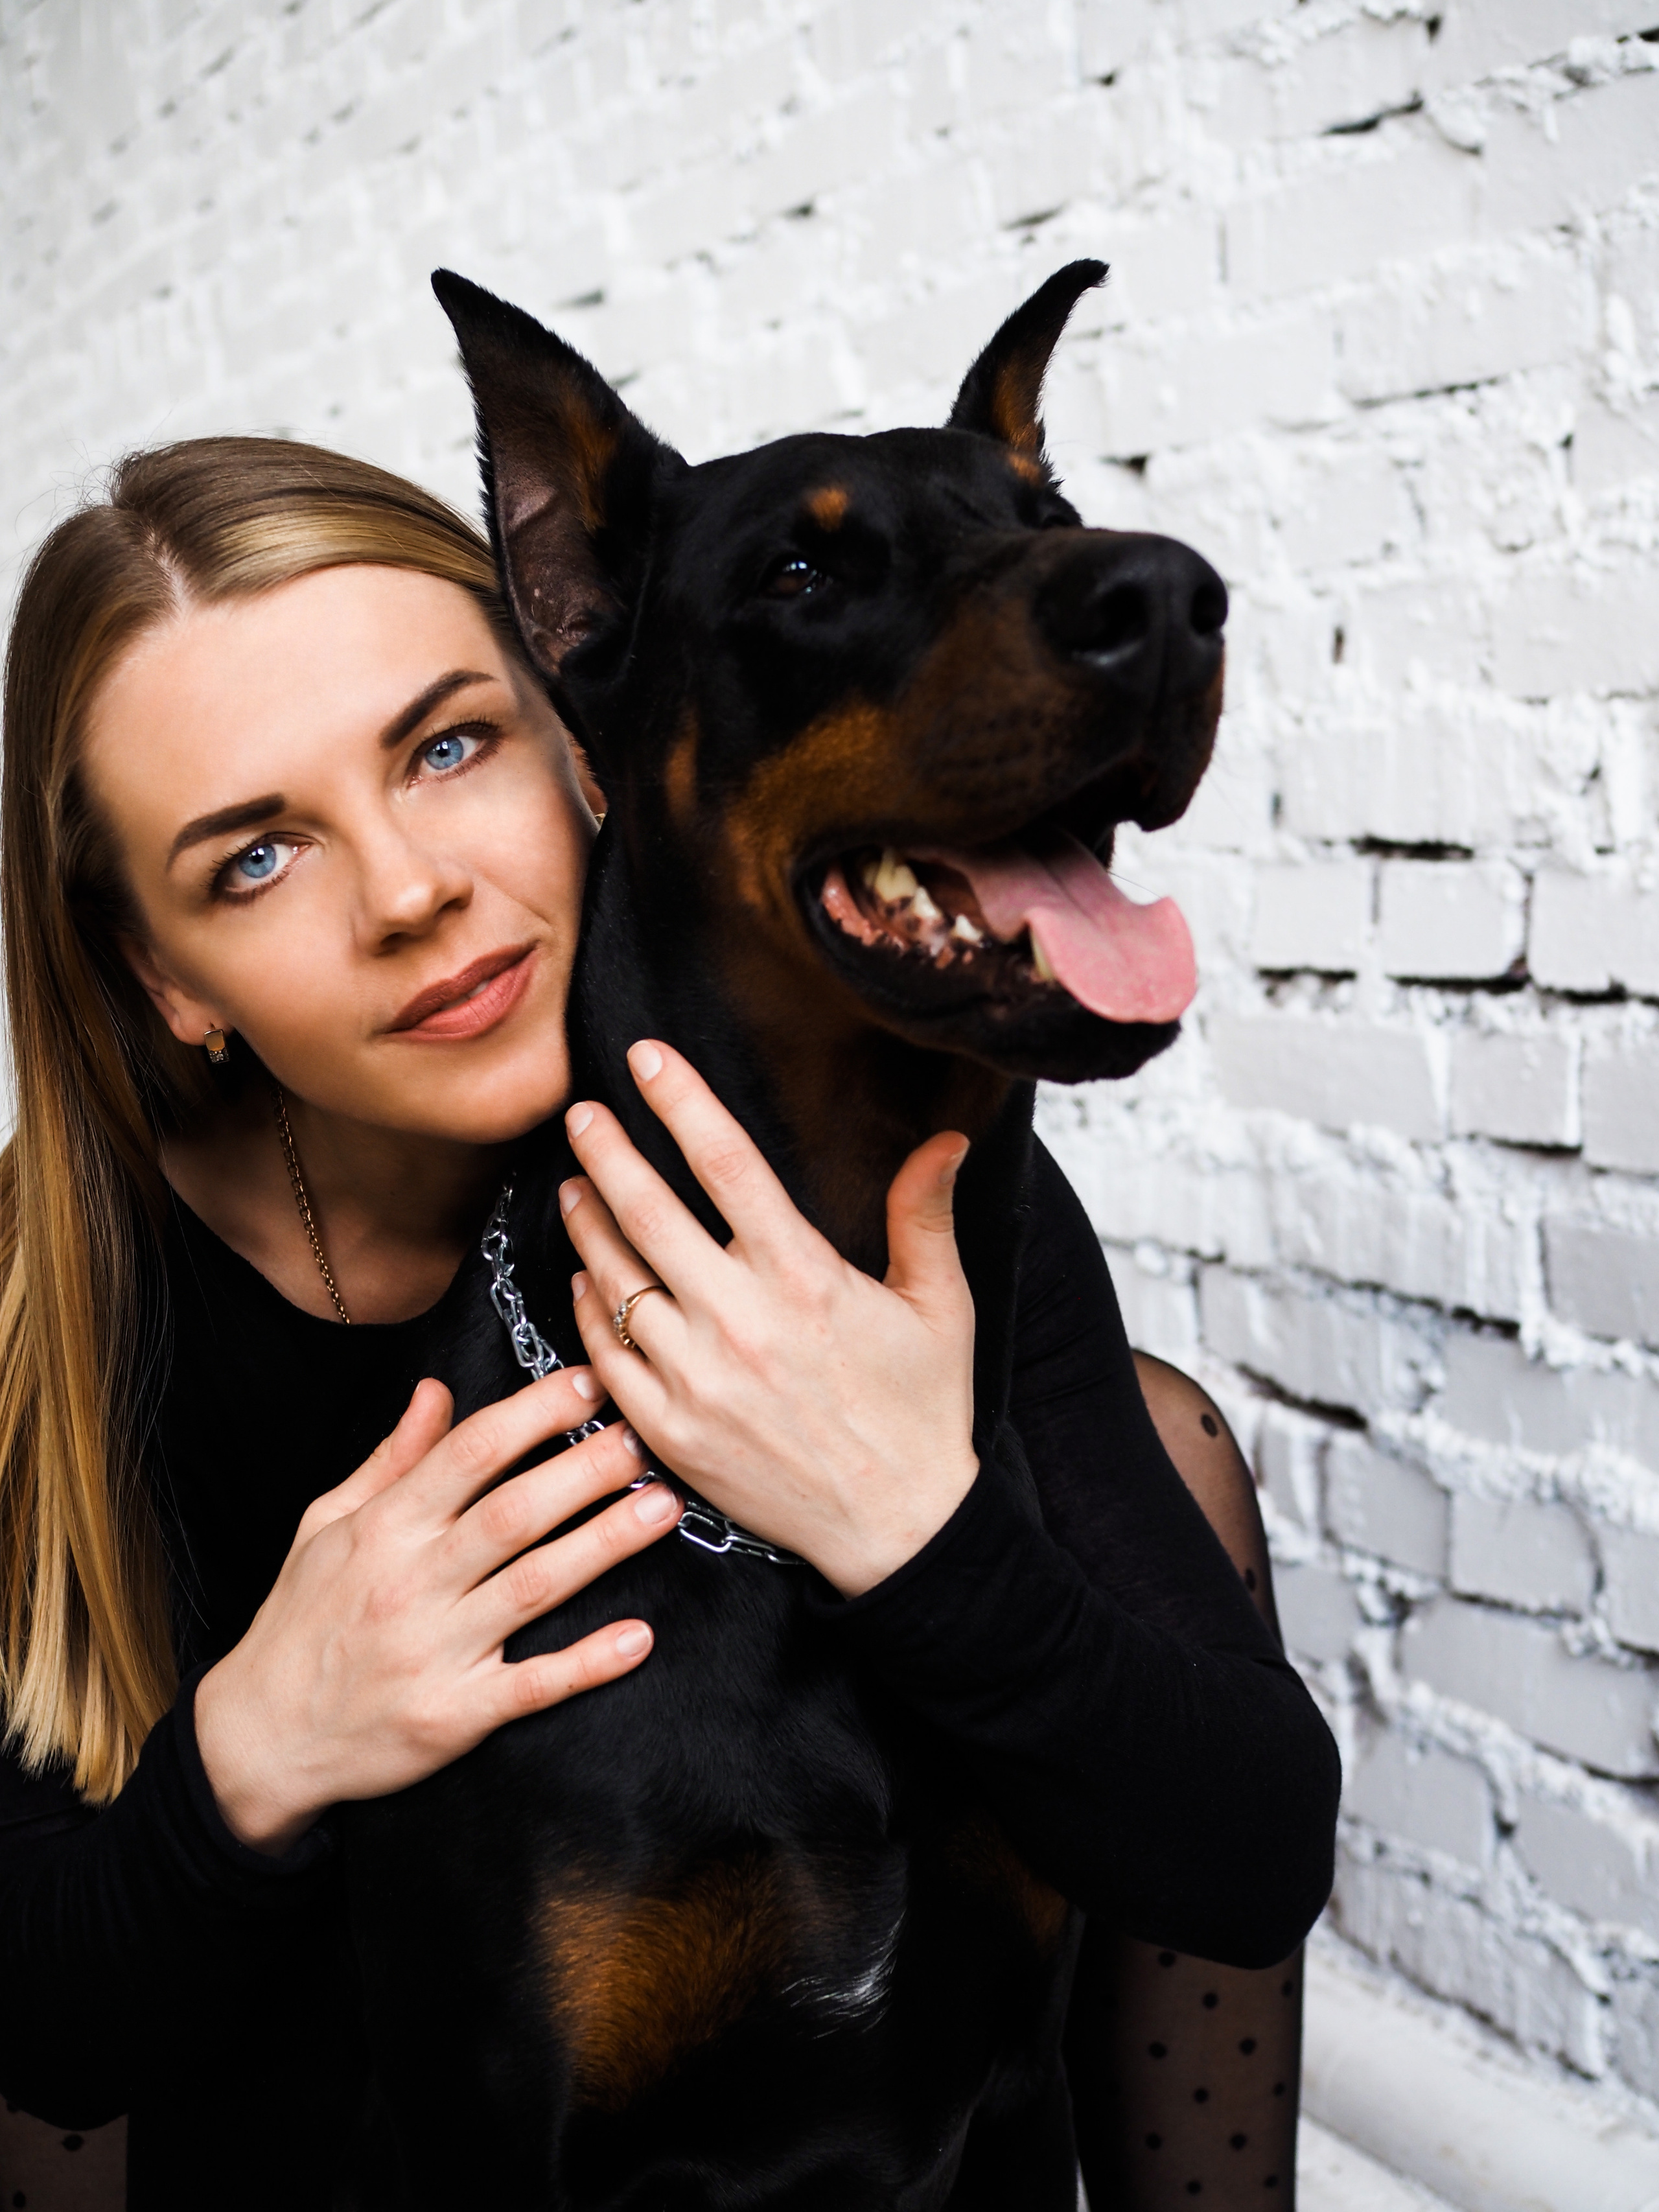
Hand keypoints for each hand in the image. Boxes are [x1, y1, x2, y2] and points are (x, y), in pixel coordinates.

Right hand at [193, 1371, 681, 1853]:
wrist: (259, 1739)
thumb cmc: (301, 1622)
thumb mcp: (327, 1525)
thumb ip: (391, 1460)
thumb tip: (437, 1391)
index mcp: (384, 1529)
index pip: (470, 1454)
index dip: (534, 1414)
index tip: (590, 1385)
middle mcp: (411, 1583)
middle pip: (513, 1513)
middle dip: (586, 1470)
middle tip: (646, 1437)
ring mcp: (434, 1652)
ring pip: (534, 1587)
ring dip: (605, 1545)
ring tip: (662, 1508)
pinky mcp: (454, 1717)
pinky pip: (531, 1686)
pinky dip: (587, 1663)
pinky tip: (639, 1636)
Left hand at [560, 1041, 978, 1598]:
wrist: (899, 1530)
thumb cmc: (921, 1413)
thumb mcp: (941, 1306)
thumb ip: (925, 1215)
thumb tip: (948, 1136)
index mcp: (806, 1279)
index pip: (729, 1166)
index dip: (683, 1102)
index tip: (645, 1058)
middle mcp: (742, 1323)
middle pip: (649, 1213)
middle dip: (607, 1152)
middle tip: (580, 1112)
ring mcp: (697, 1381)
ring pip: (614, 1282)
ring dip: (586, 1225)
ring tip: (573, 1187)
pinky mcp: (670, 1432)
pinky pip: (604, 1357)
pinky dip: (585, 1310)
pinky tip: (581, 1279)